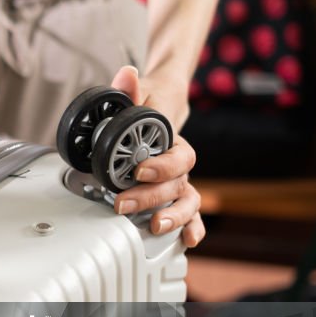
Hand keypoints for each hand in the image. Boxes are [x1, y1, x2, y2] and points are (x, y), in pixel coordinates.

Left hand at [109, 65, 205, 247]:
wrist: (161, 107)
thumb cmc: (151, 105)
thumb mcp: (140, 95)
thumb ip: (131, 90)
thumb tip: (126, 75)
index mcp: (174, 143)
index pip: (178, 157)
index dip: (162, 166)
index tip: (140, 170)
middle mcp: (179, 165)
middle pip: (177, 185)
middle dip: (150, 197)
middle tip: (123, 203)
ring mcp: (178, 182)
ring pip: (188, 202)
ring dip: (174, 216)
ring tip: (156, 226)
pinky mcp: (173, 195)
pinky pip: (190, 214)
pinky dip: (192, 228)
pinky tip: (189, 241)